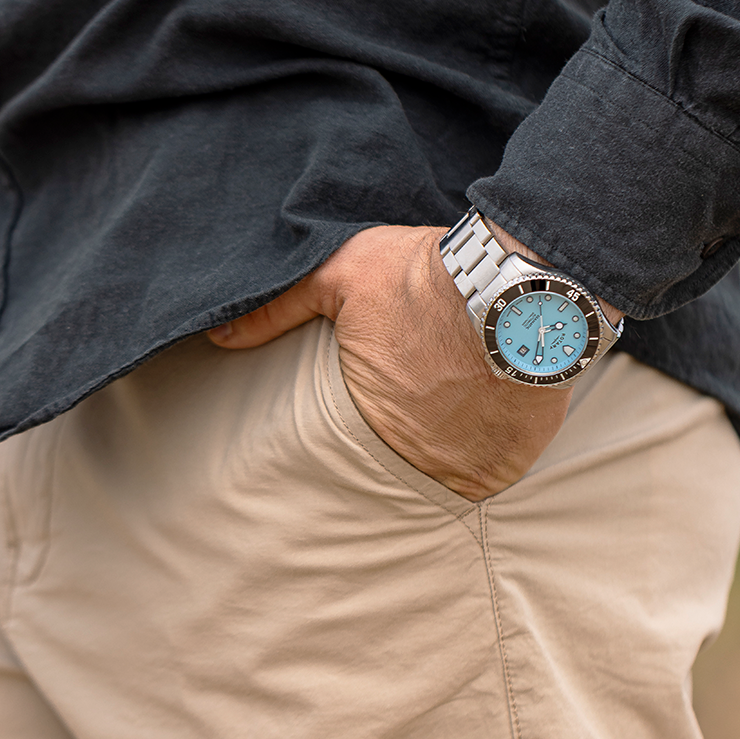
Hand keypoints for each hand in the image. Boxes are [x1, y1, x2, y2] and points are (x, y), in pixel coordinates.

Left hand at [205, 225, 573, 499]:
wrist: (517, 283)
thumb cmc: (425, 278)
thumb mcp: (341, 275)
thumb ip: (280, 308)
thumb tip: (219, 334)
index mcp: (373, 419)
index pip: (361, 442)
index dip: (382, 413)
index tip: (397, 386)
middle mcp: (422, 456)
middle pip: (414, 455)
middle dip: (420, 429)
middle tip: (434, 394)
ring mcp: (474, 461)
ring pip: (461, 463)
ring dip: (464, 437)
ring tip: (470, 395)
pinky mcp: (520, 455)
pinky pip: (507, 459)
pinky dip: (506, 435)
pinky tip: (503, 397)